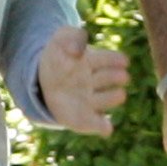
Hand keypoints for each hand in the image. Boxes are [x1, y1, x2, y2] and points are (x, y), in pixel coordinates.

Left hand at [36, 24, 129, 138]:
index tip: (124, 61)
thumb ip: (72, 36)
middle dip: (116, 77)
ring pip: (105, 100)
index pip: (107, 59)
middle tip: (123, 77)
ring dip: (112, 98)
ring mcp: (90, 100)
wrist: (42, 80)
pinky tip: (107, 129)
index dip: (115, 60)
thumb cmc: (57, 55)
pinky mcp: (82, 118)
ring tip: (120, 95)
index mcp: (93, 61)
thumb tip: (77, 51)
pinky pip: (93, 124)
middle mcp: (95, 82)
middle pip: (109, 78)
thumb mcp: (61, 38)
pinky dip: (101, 127)